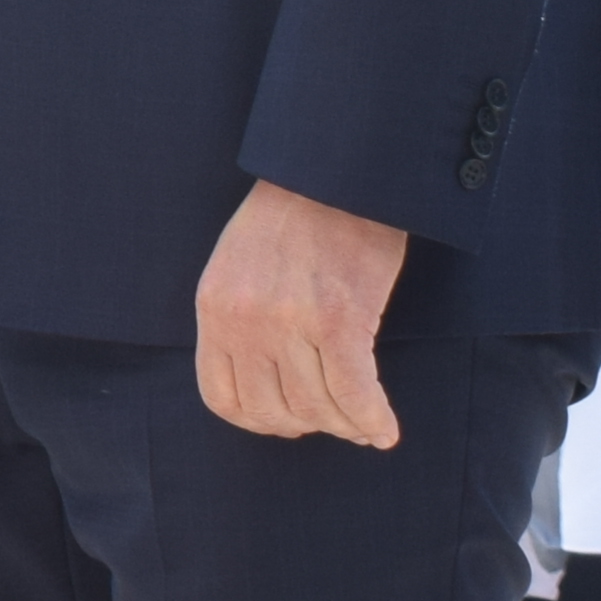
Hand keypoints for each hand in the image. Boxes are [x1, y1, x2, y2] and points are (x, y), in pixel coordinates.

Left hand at [195, 180, 408, 447]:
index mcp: (214, 308)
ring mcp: (289, 322)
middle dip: (305, 425)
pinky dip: (372, 420)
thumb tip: (267, 382)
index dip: (257, 420)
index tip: (286, 420)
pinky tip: (386, 430)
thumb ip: (240, 318)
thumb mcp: (239, 265)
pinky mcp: (338, 319)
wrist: (334, 170)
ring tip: (363, 423)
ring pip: (316, 408)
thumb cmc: (294, 215)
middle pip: (272, 410)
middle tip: (332, 420)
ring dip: (344, 426)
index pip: (222, 397)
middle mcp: (244, 321)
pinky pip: (354, 394)